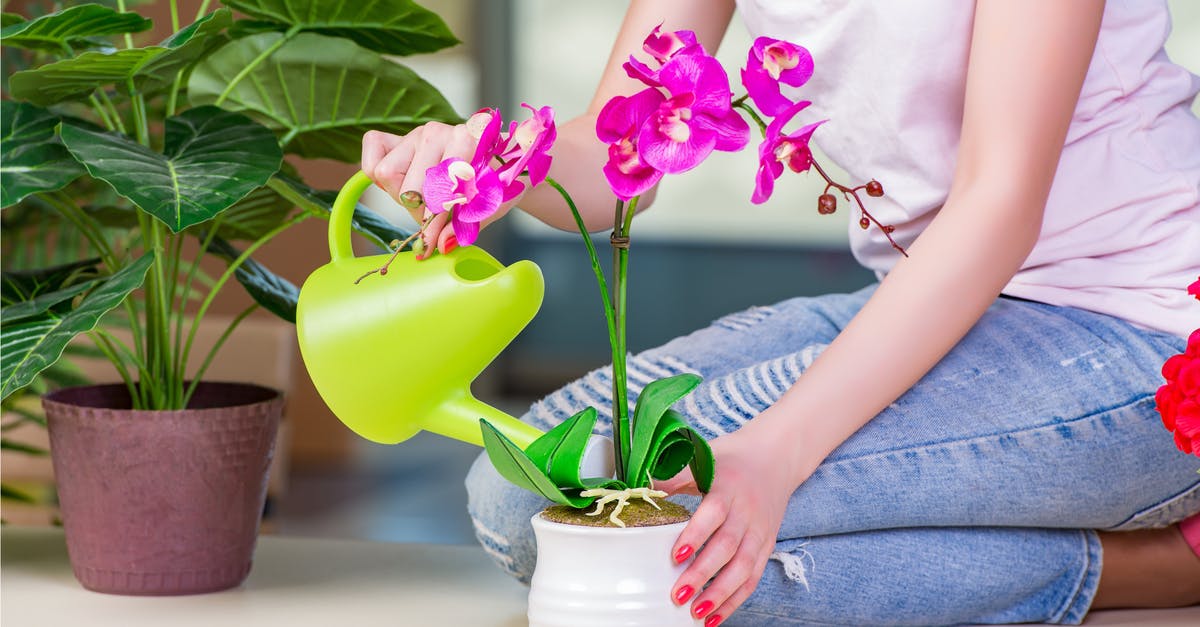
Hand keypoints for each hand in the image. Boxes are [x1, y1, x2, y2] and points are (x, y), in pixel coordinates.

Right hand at [360, 117, 518, 258]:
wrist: (497, 159)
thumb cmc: (493, 181)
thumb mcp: (487, 206)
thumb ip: (464, 224)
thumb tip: (441, 244)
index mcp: (465, 140)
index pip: (437, 187)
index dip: (433, 222)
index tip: (429, 245)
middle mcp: (436, 131)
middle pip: (407, 186)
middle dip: (420, 211)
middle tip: (435, 217)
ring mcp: (414, 134)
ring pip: (385, 173)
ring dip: (401, 195)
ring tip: (424, 199)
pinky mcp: (397, 139)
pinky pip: (371, 158)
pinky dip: (376, 174)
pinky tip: (402, 183)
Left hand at [657, 420, 806, 625]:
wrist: (776, 456)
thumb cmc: (732, 459)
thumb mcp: (703, 458)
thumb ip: (672, 475)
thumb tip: (636, 488)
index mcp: (728, 486)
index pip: (714, 513)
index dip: (695, 535)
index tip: (675, 556)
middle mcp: (747, 511)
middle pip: (727, 546)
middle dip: (703, 573)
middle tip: (679, 595)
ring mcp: (760, 531)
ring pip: (743, 567)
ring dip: (720, 593)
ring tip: (696, 612)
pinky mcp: (767, 545)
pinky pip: (753, 577)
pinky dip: (735, 599)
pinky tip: (715, 616)